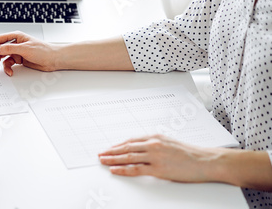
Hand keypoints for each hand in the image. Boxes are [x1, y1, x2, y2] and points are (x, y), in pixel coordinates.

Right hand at [0, 31, 61, 75]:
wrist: (54, 59)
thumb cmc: (44, 50)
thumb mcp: (24, 49)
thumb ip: (9, 49)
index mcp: (15, 36)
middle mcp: (14, 43)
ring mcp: (16, 52)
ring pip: (1, 58)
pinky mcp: (19, 59)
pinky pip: (8, 64)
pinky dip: (7, 68)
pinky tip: (9, 72)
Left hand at [98, 134, 223, 182]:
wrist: (206, 161)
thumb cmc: (191, 154)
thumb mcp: (171, 143)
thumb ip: (156, 145)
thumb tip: (144, 149)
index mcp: (156, 137)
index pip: (131, 141)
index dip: (118, 145)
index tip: (110, 148)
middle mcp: (153, 144)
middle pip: (126, 148)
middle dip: (111, 151)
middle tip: (101, 154)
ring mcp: (155, 156)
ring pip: (128, 157)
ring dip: (113, 159)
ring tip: (103, 161)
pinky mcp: (158, 169)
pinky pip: (136, 169)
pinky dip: (123, 169)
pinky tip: (114, 169)